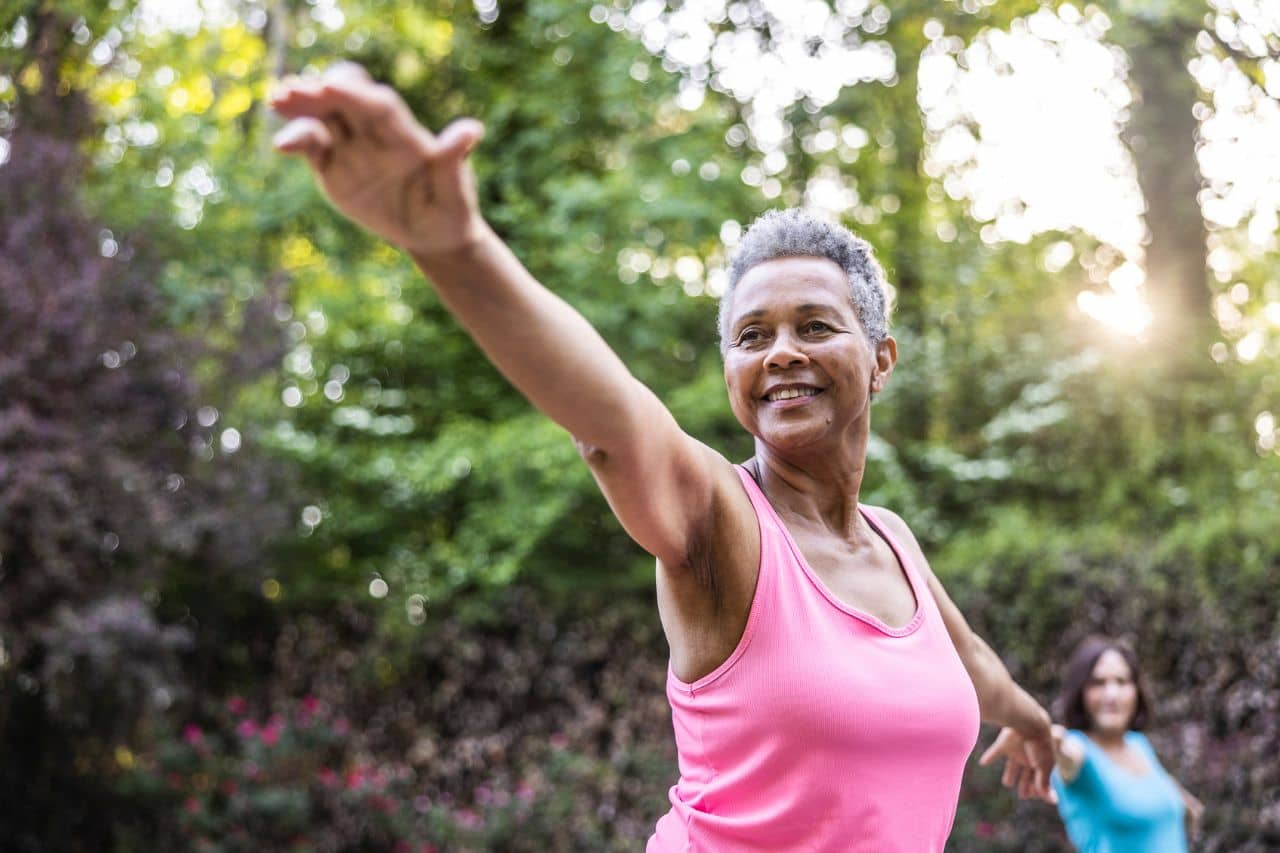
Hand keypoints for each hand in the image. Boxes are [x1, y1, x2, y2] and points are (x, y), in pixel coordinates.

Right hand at [270, 62, 486, 256]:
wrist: (432, 234)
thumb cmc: (451, 210)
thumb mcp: (456, 193)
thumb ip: (454, 162)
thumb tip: (472, 129)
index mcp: (407, 137)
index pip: (380, 108)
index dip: (357, 95)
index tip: (332, 86)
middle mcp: (377, 135)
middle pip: (346, 101)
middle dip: (321, 92)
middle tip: (293, 89)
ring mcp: (353, 147)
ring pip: (324, 118)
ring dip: (301, 107)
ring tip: (276, 101)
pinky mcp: (334, 165)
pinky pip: (313, 146)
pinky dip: (297, 140)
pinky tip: (281, 144)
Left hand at [979, 724, 1057, 803]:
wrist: (1028, 722)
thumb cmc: (1039, 746)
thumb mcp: (1044, 767)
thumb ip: (1044, 783)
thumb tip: (1053, 802)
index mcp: (1041, 763)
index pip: (1040, 780)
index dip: (1036, 789)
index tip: (1031, 797)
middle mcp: (1029, 757)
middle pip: (1027, 774)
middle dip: (1025, 784)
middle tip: (1023, 796)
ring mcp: (1017, 750)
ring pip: (1013, 765)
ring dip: (1010, 774)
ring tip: (1007, 783)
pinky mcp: (1005, 743)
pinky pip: (996, 752)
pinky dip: (990, 757)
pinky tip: (983, 762)